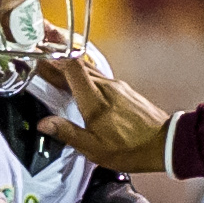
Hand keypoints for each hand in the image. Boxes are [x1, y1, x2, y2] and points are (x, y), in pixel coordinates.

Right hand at [34, 54, 177, 174]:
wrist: (166, 143)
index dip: (53, 57)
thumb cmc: (132, 149)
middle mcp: (106, 87)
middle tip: (37, 53)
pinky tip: (77, 80)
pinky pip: (98, 76)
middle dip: (55, 58)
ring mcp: (116, 86)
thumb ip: (68, 133)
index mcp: (95, 100)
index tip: (38, 54)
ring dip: (68, 66)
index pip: (72, 67)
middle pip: (76, 64)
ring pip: (87, 70)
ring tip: (52, 64)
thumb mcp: (96, 149)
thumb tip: (44, 124)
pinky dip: (83, 75)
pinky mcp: (123, 89)